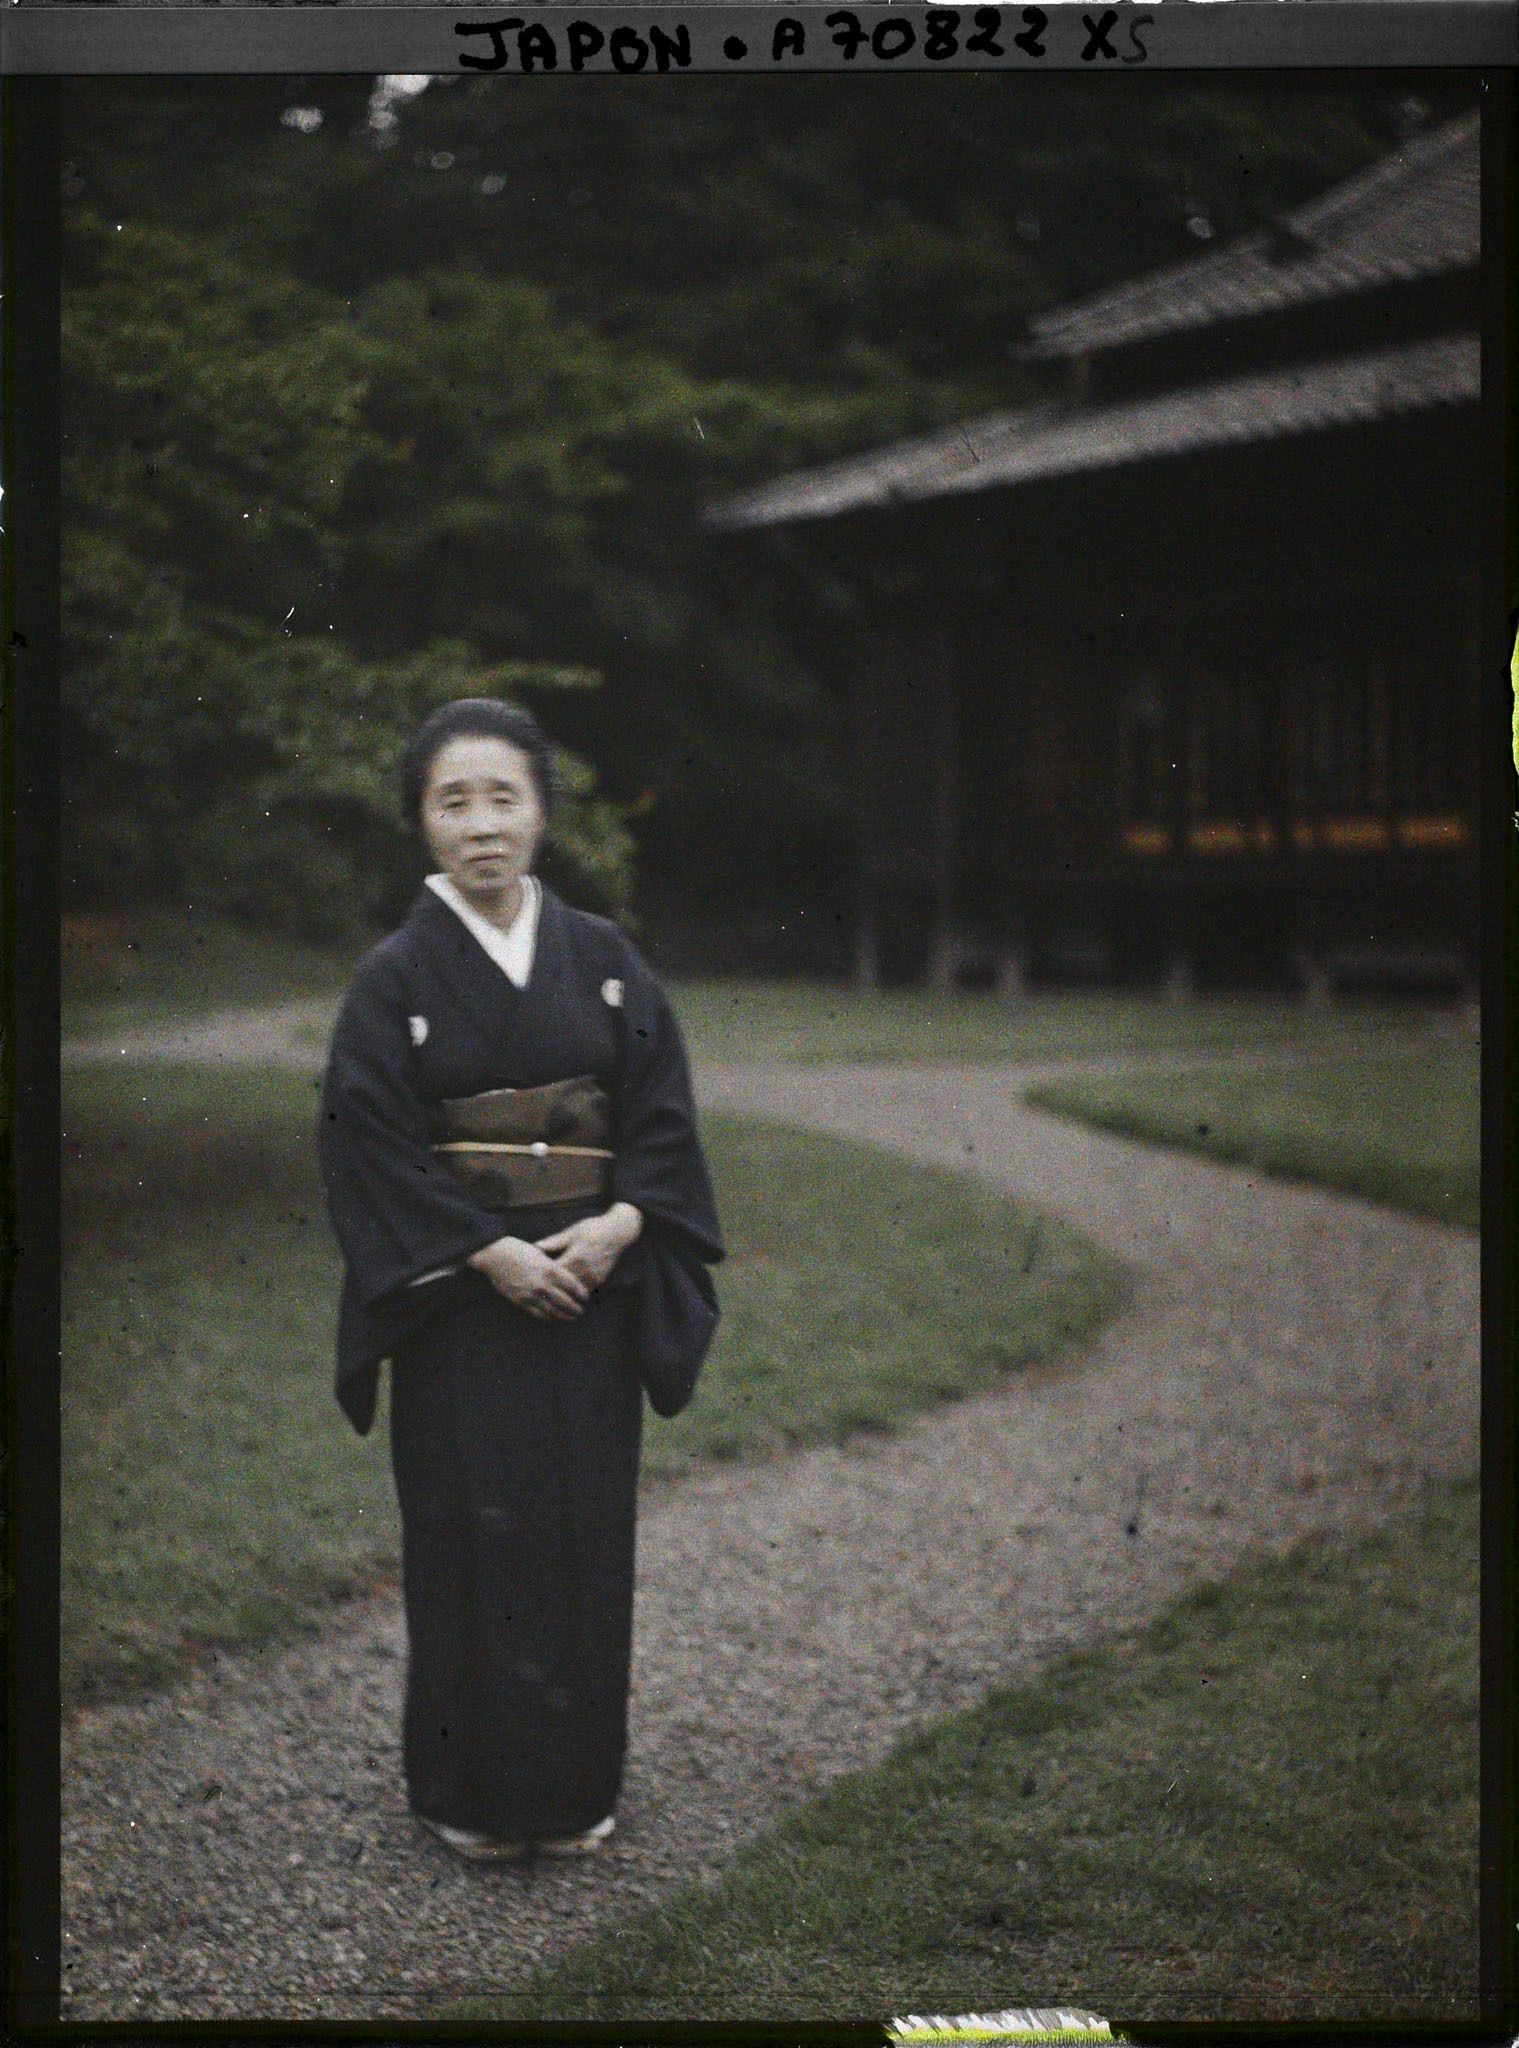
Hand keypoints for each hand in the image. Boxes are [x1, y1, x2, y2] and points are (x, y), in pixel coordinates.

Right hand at [467, 1235, 590, 1320]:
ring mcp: (532, 1294)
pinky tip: (554, 1317)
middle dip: (576, 1308)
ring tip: (571, 1318)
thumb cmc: (519, 1250)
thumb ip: (553, 1265)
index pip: (574, 1287)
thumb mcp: (541, 1253)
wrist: (495, 1255)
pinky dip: (548, 1317)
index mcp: (551, 1270)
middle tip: (581, 1311)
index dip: (582, 1294)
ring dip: (565, 1316)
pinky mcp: (521, 1301)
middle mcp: (544, 1284)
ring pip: (554, 1311)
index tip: (586, 1298)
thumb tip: (566, 1273)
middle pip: (566, 1302)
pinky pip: (539, 1313)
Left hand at [535, 1203, 642, 1294]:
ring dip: (562, 1294)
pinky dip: (573, 1295)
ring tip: (547, 1297)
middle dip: (550, 1288)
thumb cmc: (593, 1228)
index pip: (554, 1272)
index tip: (531, 1277)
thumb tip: (535, 1246)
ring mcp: (593, 1276)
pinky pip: (583, 1292)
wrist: (618, 1232)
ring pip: (573, 1292)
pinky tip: (564, 1295)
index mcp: (575, 1256)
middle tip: (536, 1291)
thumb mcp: (572, 1231)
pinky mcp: (599, 1280)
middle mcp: (585, 1269)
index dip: (542, 1276)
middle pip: (562, 1285)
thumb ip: (554, 1241)